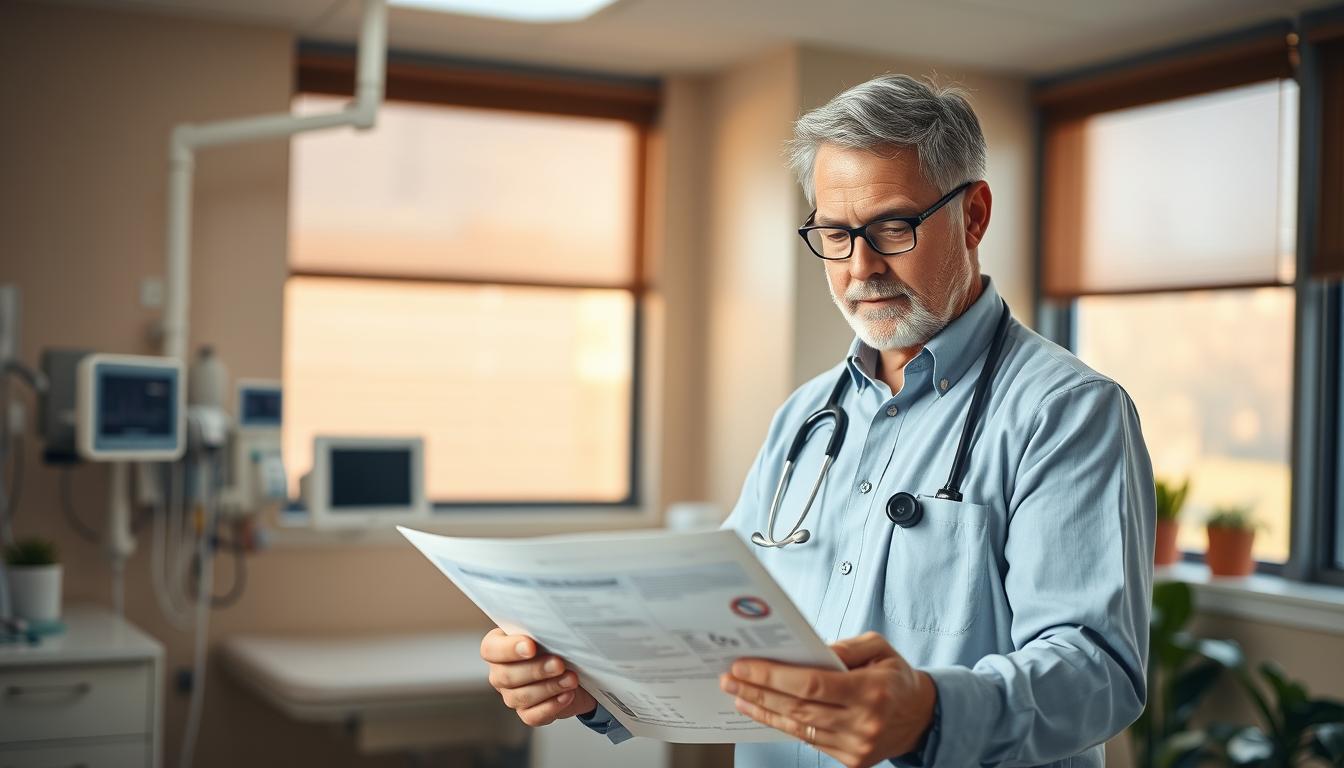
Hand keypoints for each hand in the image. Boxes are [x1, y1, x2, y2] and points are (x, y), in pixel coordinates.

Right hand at [480, 628, 597, 726]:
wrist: (579, 668)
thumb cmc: (558, 644)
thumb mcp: (550, 632)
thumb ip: (542, 630)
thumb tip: (548, 627)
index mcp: (499, 646)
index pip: (490, 649)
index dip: (508, 649)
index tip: (531, 647)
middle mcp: (500, 672)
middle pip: (506, 676)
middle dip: (536, 670)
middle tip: (559, 664)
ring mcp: (511, 695)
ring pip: (521, 697)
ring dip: (549, 687)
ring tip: (571, 679)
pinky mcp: (527, 713)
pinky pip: (533, 716)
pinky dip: (552, 706)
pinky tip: (567, 695)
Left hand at [719, 631, 935, 767]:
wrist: (923, 717)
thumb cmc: (896, 677)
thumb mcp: (878, 648)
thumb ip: (845, 647)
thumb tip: (808, 649)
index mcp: (871, 691)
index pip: (811, 684)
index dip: (773, 676)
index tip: (744, 666)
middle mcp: (863, 722)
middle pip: (798, 708)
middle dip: (758, 690)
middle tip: (730, 677)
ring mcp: (856, 746)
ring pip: (798, 727)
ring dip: (763, 710)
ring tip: (738, 693)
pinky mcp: (851, 761)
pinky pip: (808, 741)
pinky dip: (782, 724)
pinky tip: (763, 710)